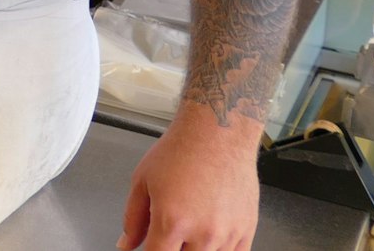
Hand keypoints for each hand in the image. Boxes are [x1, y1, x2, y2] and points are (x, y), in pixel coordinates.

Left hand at [118, 103, 260, 250]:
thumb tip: (127, 243)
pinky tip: (209, 239)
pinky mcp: (247, 230)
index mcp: (172, 221)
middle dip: (172, 248)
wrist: (218, 135)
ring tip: (189, 228)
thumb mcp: (142, 182)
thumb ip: (133, 219)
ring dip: (195, 249)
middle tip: (169, 234)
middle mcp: (203, 232)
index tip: (151, 247)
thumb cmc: (181, 151)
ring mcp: (227, 234)